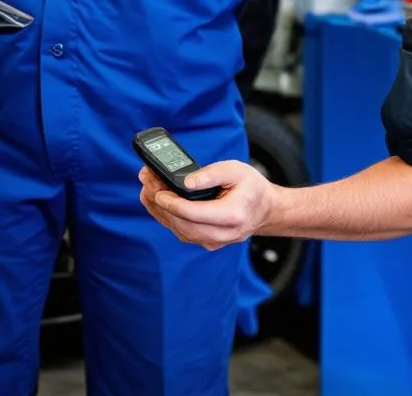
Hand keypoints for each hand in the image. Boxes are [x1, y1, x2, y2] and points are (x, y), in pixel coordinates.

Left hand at [138, 161, 274, 250]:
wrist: (265, 209)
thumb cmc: (251, 187)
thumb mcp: (235, 170)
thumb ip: (211, 174)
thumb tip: (186, 181)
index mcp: (232, 216)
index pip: (193, 214)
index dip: (171, 202)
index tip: (157, 190)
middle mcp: (223, 234)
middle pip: (182, 225)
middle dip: (160, 204)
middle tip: (146, 183)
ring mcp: (215, 241)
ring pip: (180, 231)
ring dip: (160, 211)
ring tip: (147, 188)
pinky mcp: (207, 241)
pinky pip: (183, 232)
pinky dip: (167, 217)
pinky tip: (157, 200)